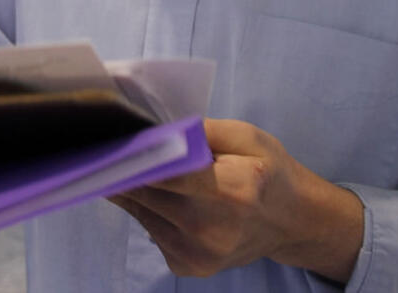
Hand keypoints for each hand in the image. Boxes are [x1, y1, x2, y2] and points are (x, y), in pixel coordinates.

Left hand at [108, 119, 362, 282]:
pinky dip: (147, 210)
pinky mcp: (187, 268)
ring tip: (129, 165)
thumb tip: (157, 130)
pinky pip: (149, 230)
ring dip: (131, 189)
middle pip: (147, 195)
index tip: (108, 140)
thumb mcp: (246, 136)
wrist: (292, 223)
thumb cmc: (267, 171)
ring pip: (141, 212)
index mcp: (233, 191)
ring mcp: (199, 255)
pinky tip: (159, 196)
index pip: (167, 174)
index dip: (134, 157)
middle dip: (122, 170)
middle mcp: (213, 230)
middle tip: (105, 146)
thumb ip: (201, 131)